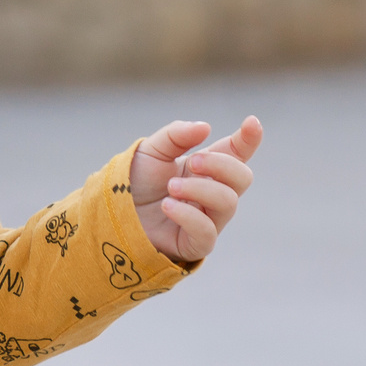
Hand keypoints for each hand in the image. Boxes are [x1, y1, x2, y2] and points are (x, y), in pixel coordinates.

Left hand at [129, 116, 262, 265]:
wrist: (113, 212)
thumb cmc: (137, 181)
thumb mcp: (152, 150)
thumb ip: (177, 135)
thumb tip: (204, 127)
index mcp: (206, 167)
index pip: (237, 152)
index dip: (249, 139)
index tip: (252, 123)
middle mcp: (213, 192)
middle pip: (242, 177)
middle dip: (221, 165)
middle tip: (192, 161)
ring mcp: (208, 219)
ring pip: (228, 203)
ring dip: (200, 189)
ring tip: (171, 186)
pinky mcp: (195, 243)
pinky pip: (207, 232)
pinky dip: (188, 215)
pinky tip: (167, 205)